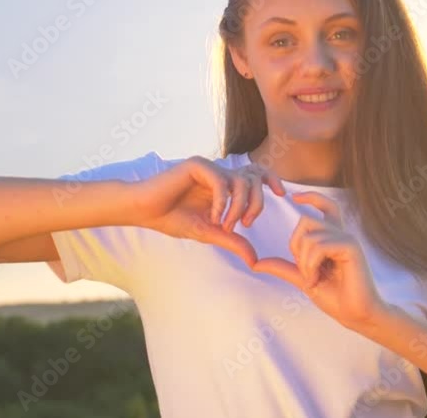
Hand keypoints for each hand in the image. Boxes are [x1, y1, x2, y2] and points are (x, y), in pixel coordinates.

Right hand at [131, 156, 285, 265]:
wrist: (144, 211)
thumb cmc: (173, 219)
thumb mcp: (209, 233)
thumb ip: (233, 241)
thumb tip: (255, 261)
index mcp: (225, 184)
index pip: (256, 174)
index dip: (272, 179)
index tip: (282, 194)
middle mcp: (220, 173)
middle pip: (254, 178)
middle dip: (256, 203)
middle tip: (246, 223)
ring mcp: (210, 168)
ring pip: (241, 180)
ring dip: (239, 206)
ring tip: (226, 225)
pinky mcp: (198, 165)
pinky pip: (221, 181)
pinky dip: (222, 202)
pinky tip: (214, 217)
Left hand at [252, 191, 388, 330]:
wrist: (355, 314)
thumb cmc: (335, 297)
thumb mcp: (302, 279)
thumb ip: (282, 267)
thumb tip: (256, 263)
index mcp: (333, 237)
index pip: (324, 205)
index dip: (311, 197)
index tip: (294, 197)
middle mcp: (341, 234)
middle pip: (305, 221)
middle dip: (296, 247)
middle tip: (307, 271)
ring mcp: (347, 239)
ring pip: (309, 236)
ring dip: (305, 262)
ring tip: (314, 279)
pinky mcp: (351, 247)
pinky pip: (320, 246)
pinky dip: (312, 264)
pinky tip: (317, 279)